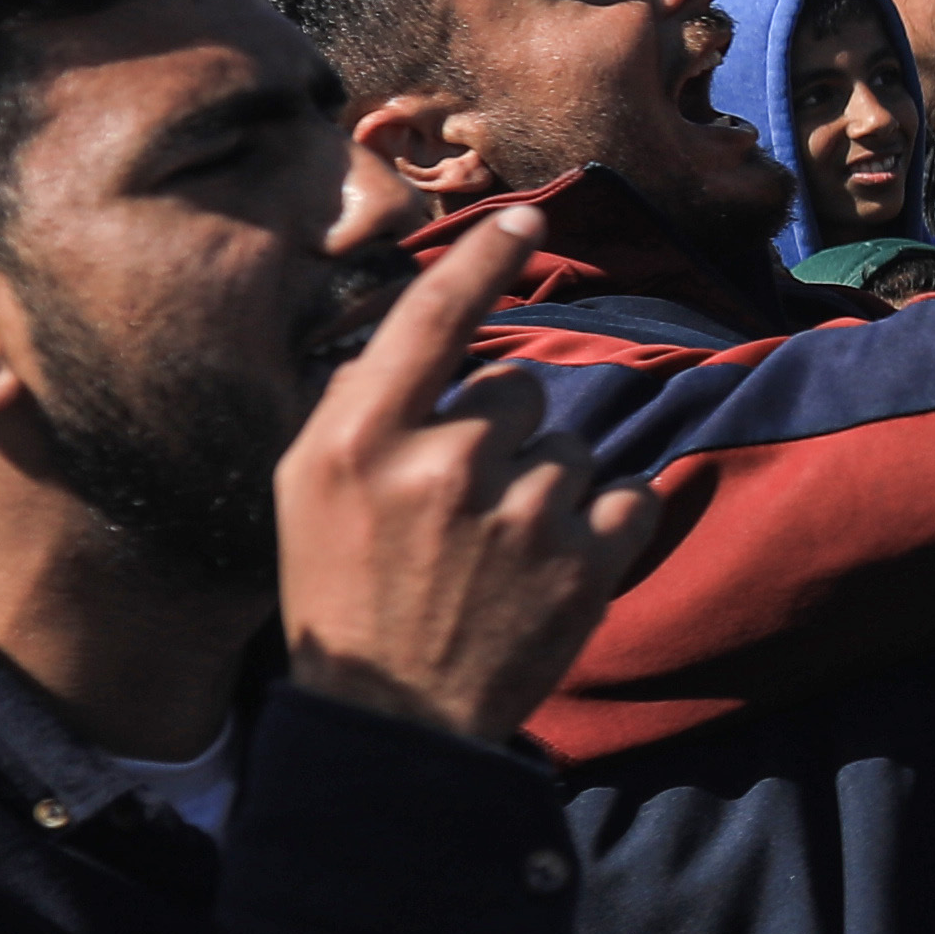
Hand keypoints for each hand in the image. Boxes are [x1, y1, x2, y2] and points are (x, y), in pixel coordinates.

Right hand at [281, 220, 669, 747]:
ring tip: (498, 553)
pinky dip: (603, 522)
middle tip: (460, 509)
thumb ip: (362, 405)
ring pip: (571, 446)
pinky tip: (555, 564)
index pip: (434, 317)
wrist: (395, 720)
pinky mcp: (585, 565)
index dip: (484, 256)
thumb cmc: (342, 591)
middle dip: (500, 435)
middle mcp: (444, 466)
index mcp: (362, 441)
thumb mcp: (308, 489)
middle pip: (517, 391)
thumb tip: (426, 336)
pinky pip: (625, 494)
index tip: (528, 213)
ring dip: (547, 486)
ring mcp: (522, 516)